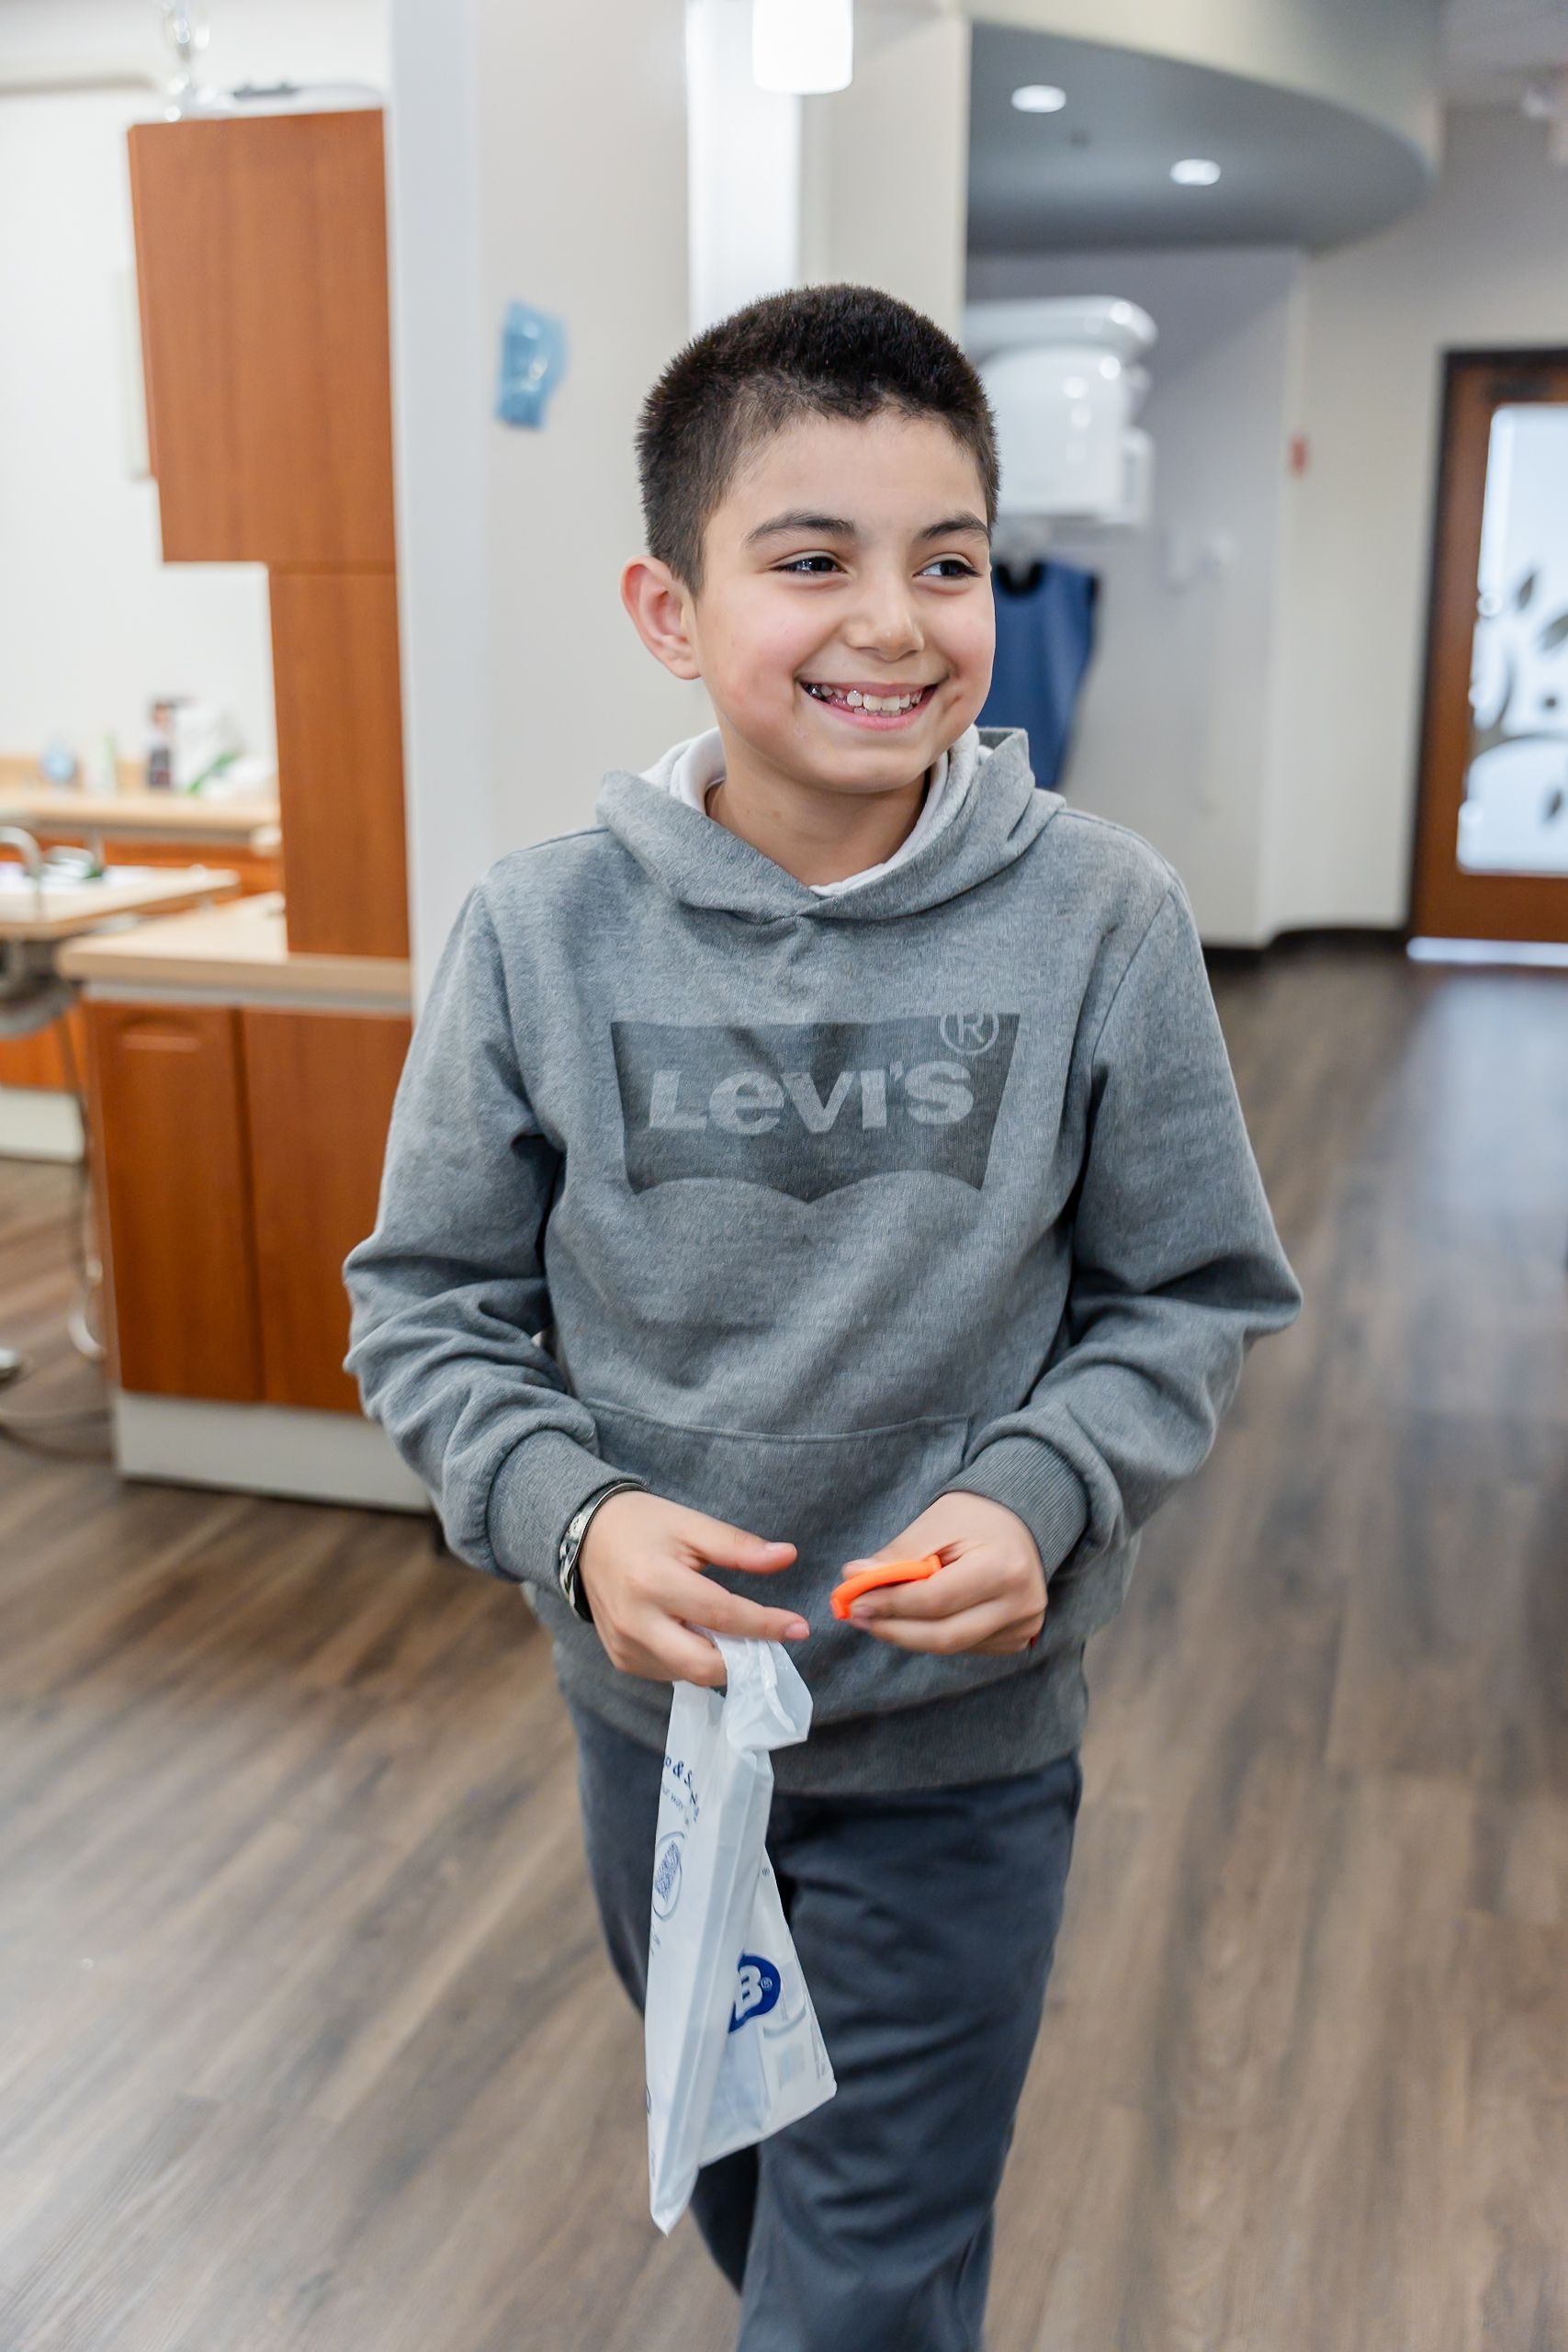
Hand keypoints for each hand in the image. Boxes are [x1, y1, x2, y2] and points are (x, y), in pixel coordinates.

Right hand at [577, 1490, 807, 1686]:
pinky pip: (670, 1672)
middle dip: (745, 1660)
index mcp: (654, 1581)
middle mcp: (636, 1621)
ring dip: (720, 1660)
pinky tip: (697, 1633)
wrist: (584, 1537)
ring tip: (733, 1631)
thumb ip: (739, 1546)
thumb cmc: (644, 1526)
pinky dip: (693, 1658)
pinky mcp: (621, 1659)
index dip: (765, 1625)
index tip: (799, 1627)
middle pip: (704, 1665)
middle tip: (770, 1643)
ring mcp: (625, 1646)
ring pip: (689, 1674)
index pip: (721, 1614)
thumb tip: (788, 1557)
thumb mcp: (691, 1524)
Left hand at [837, 1492, 1045, 1656]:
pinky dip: (933, 1635)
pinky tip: (916, 1619)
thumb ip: (897, 1556)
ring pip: (951, 1646)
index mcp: (1004, 1568)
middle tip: (858, 1616)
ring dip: (908, 1635)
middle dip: (893, 1629)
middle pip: (944, 1636)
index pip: (936, 1600)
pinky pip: (965, 1647)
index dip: (890, 1604)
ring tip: (878, 1617)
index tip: (854, 1600)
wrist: (1022, 1521)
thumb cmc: (975, 1517)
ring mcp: (1023, 1626)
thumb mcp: (935, 1524)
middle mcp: (1021, 1604)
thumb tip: (853, 1579)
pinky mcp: (1018, 1638)